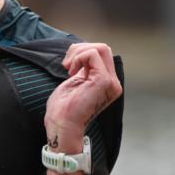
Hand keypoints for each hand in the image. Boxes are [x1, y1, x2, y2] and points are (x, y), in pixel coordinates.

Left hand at [44, 42, 121, 174]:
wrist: (62, 127)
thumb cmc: (64, 109)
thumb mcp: (76, 82)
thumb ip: (84, 69)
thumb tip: (83, 53)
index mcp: (107, 82)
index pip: (102, 53)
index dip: (82, 53)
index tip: (69, 67)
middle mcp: (113, 82)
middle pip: (103, 48)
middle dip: (80, 50)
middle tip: (68, 66)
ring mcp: (110, 82)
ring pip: (100, 48)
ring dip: (78, 53)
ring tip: (69, 69)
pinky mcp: (103, 82)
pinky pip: (92, 55)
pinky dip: (78, 58)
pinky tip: (70, 72)